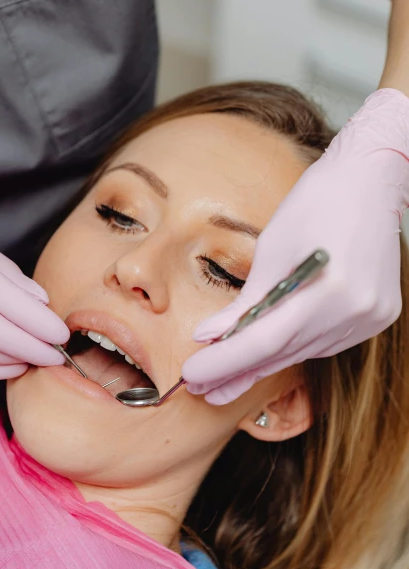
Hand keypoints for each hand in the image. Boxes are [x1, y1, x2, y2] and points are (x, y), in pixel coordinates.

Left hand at [182, 89, 408, 404]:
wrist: (371, 181)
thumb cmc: (316, 203)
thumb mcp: (271, 248)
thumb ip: (244, 302)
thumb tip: (209, 336)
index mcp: (327, 290)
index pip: (264, 341)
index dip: (224, 362)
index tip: (191, 375)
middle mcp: (355, 312)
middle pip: (284, 353)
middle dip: (237, 371)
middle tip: (200, 387)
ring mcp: (371, 317)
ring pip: (304, 352)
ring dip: (263, 364)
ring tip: (224, 380)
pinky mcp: (377, 316)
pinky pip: (325, 341)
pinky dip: (292, 346)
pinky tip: (266, 355)